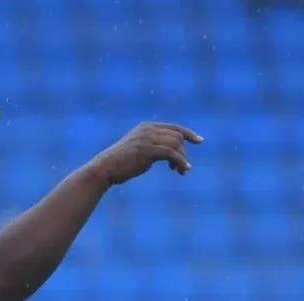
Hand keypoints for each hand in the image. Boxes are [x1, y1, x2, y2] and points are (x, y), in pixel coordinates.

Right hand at [87, 122, 203, 185]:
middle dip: (183, 152)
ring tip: (181, 172)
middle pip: (177, 136)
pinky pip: (172, 153)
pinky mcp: (148, 150)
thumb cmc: (119, 165)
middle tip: (182, 169)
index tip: (199, 141)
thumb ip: (153, 148)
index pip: (173, 127)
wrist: (103, 169)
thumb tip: (170, 155)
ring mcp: (147, 138)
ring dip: (182, 159)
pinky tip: (183, 170)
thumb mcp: (137, 151)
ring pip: (176, 144)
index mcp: (145, 127)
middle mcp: (147, 129)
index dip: (188, 133)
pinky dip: (180, 161)